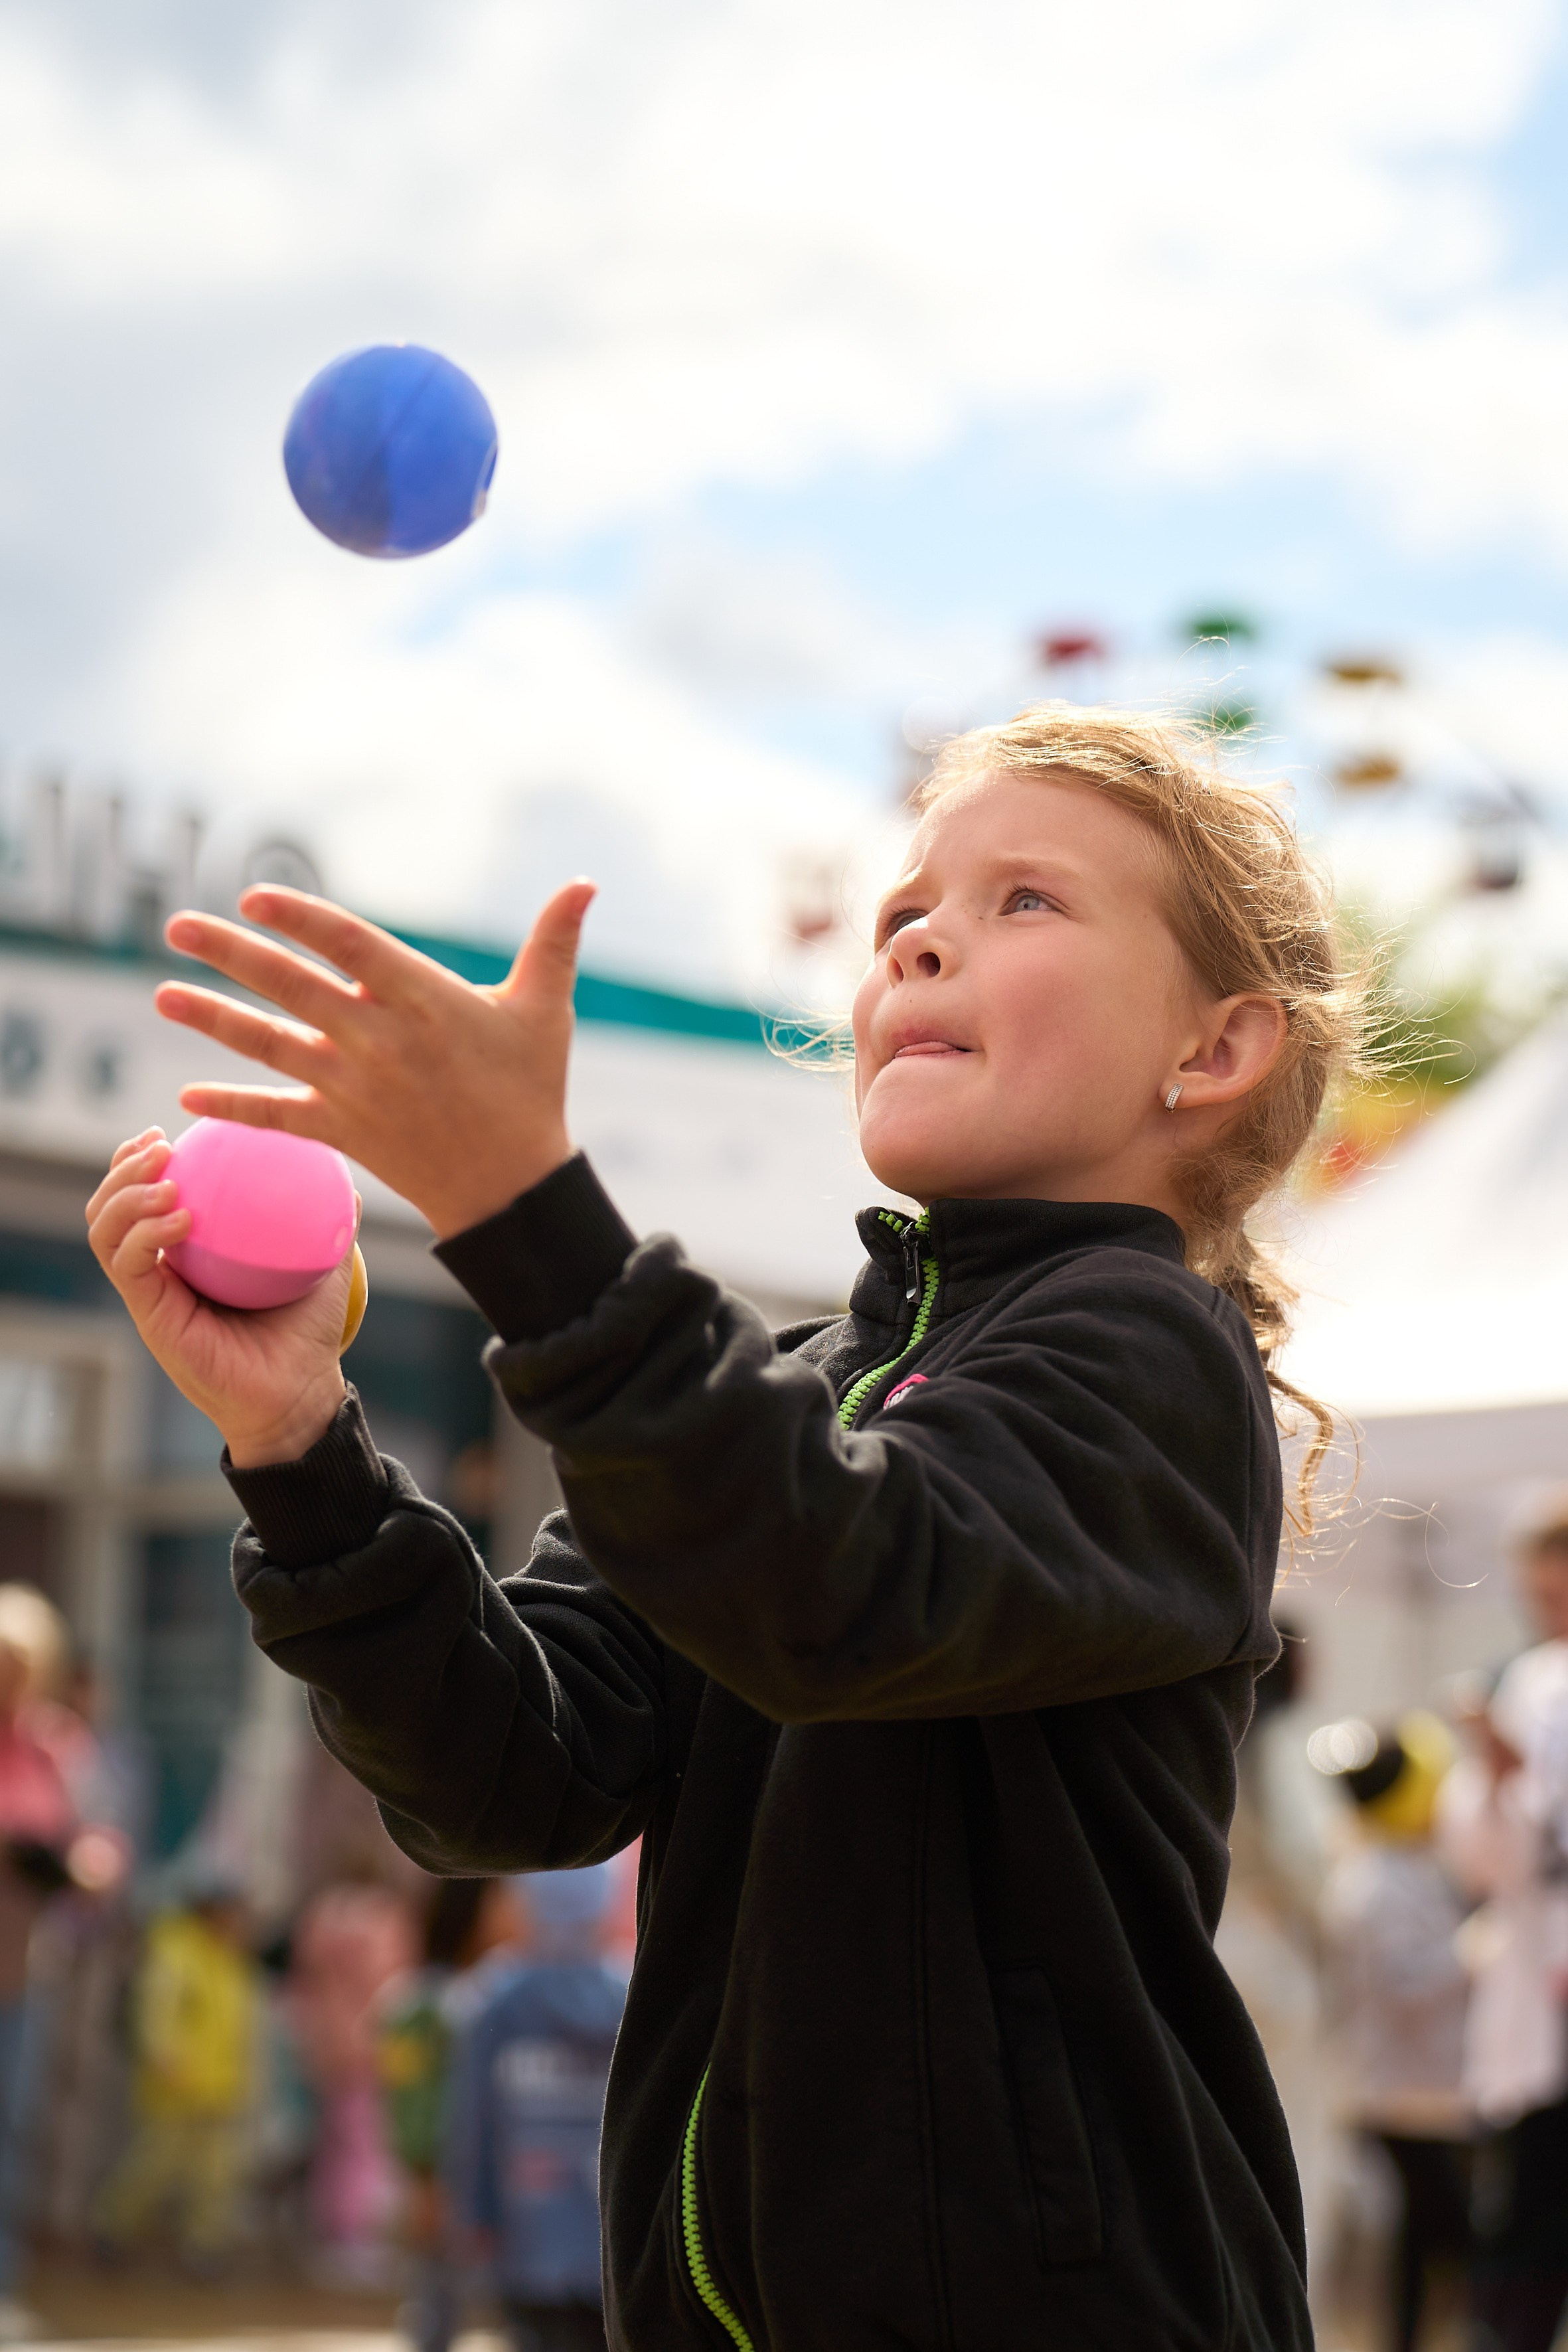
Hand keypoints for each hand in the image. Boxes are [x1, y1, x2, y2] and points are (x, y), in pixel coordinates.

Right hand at [86, 1130, 350, 1465]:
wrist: (299, 1393)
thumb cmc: (306, 1335)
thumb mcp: (321, 1267)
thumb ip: (328, 1226)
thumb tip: (350, 1186)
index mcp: (187, 1254)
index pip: (144, 1196)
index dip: (141, 1159)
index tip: (169, 1132)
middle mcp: (160, 1271)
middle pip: (109, 1205)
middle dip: (122, 1167)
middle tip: (159, 1145)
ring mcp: (149, 1293)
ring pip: (104, 1229)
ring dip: (125, 1193)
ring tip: (164, 1177)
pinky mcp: (148, 1315)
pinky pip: (127, 1264)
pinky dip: (145, 1233)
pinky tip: (179, 1217)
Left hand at [153, 880, 594, 1239]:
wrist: (515, 1187)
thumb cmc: (530, 1088)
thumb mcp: (544, 1010)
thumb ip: (554, 942)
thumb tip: (588, 882)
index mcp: (427, 1000)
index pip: (351, 945)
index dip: (302, 918)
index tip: (254, 896)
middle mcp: (382, 1041)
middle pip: (294, 987)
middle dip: (231, 953)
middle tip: (175, 924)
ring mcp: (358, 1089)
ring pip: (271, 1046)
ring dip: (212, 1019)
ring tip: (160, 992)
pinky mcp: (345, 1132)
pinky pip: (278, 1117)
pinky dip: (234, 1106)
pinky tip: (186, 1092)